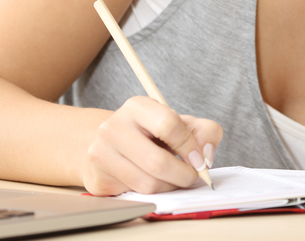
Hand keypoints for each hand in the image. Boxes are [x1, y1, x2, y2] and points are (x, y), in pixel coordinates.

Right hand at [80, 96, 222, 195]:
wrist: (109, 143)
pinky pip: (135, 196)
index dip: (190, 147)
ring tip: (171, 178)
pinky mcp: (98, 180)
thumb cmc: (151, 134)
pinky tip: (151, 181)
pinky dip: (151, 194)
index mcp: (136, 107)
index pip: (169, 125)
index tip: (198, 159)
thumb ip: (204, 132)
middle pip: (158, 162)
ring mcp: (101, 155)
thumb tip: (205, 157)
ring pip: (148, 184)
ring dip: (168, 187)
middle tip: (190, 176)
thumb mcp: (179, 123)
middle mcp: (113, 128)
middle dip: (183, 175)